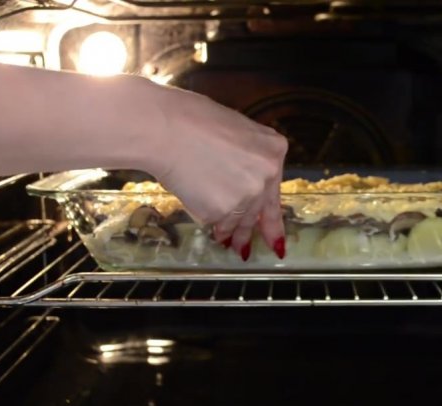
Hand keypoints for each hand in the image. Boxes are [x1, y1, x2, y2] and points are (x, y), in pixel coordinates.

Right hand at [146, 85, 286, 259]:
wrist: (164, 128)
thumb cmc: (191, 120)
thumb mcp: (236, 131)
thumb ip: (248, 157)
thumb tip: (241, 177)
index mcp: (273, 151)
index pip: (276, 192)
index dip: (274, 218)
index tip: (276, 240)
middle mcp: (266, 176)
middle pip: (260, 211)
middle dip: (250, 232)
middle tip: (247, 249)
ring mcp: (246, 196)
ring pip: (239, 221)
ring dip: (230, 233)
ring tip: (225, 241)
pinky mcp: (222, 211)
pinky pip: (217, 221)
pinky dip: (209, 221)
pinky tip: (202, 216)